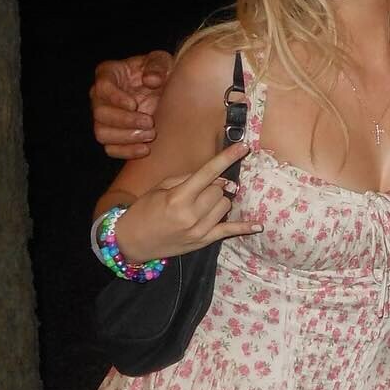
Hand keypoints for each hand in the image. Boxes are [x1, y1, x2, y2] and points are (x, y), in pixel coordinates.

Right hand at [91, 50, 173, 158]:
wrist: (166, 93)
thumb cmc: (159, 72)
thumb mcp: (162, 61)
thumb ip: (157, 66)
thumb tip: (151, 80)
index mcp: (108, 74)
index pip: (102, 87)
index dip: (116, 97)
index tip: (134, 104)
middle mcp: (100, 97)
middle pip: (100, 113)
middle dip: (125, 120)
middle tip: (149, 122)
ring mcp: (104, 118)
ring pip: (102, 133)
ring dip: (126, 137)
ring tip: (150, 135)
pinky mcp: (112, 135)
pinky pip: (111, 149)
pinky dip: (126, 151)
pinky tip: (145, 149)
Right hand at [112, 143, 259, 262]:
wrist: (130, 241)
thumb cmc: (144, 210)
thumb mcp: (161, 187)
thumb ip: (188, 179)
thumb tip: (217, 177)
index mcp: (179, 198)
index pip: (208, 173)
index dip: (227, 158)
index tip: (243, 146)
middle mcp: (191, 214)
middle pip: (219, 190)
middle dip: (214, 185)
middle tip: (202, 187)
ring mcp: (199, 230)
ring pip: (225, 206)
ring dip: (219, 200)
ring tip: (204, 203)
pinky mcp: (203, 242)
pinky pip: (228, 232)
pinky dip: (244, 228)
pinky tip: (258, 225)